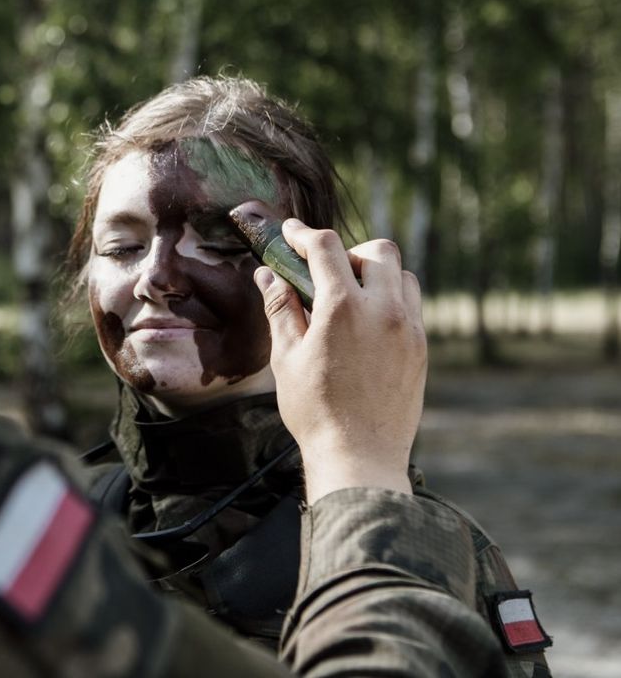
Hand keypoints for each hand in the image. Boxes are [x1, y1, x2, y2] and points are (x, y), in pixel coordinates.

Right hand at [254, 220, 425, 502]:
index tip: (290, 232)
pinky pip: (413, 305)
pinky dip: (391, 300)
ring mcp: (410, 329)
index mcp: (343, 308)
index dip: (303, 234)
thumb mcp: (286, 357)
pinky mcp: (422, 349)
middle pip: (379, 250)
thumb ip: (280, 309)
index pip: (326, 248)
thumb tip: (268, 275)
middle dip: (350, 251)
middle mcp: (384, 310)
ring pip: (403, 275)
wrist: (359, 457)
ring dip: (377, 274)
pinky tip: (368, 325)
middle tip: (326, 273)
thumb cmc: (315, 410)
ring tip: (350, 299)